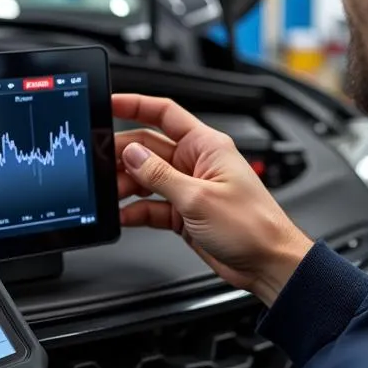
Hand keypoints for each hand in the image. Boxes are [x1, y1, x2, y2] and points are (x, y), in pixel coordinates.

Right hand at [114, 94, 313, 305]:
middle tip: (100, 163)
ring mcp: (189, 188)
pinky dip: (135, 210)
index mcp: (206, 146)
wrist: (267, 263)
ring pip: (146, 178)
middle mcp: (196, 163)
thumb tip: (132, 155)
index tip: (109, 103)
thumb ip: (160, 176)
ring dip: (125, 185)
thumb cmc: (253, 226)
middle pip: (149, 148)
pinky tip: (123, 215)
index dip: (136, 105)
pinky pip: (151, 205)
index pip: (165, 114)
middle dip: (123, 155)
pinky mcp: (184, 213)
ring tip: (109, 194)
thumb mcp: (199, 197)